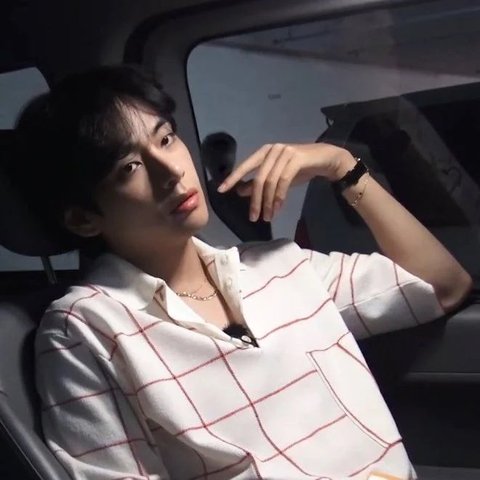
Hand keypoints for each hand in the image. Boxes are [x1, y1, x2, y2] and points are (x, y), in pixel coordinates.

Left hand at [217, 143, 354, 221]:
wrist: (324, 159)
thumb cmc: (298, 168)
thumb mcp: (276, 177)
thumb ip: (259, 182)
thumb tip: (240, 191)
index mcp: (264, 152)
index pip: (245, 166)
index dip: (233, 178)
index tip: (221, 190)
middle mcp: (272, 150)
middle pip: (258, 178)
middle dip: (255, 200)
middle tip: (253, 217)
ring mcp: (284, 153)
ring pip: (271, 182)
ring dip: (268, 202)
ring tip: (267, 217)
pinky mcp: (296, 159)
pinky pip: (283, 182)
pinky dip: (279, 198)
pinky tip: (277, 209)